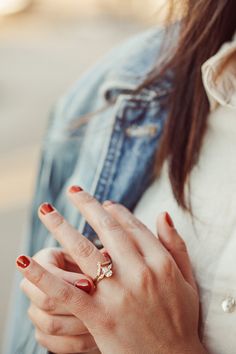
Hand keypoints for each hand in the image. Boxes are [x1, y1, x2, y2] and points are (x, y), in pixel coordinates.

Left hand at [16, 188, 206, 353]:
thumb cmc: (180, 318)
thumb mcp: (187, 279)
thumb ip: (176, 245)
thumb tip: (162, 213)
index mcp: (160, 262)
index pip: (132, 226)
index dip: (116, 211)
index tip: (103, 202)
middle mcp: (138, 273)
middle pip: (106, 230)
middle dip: (86, 206)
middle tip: (72, 191)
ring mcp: (117, 294)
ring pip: (83, 252)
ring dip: (61, 228)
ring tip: (46, 210)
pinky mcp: (99, 315)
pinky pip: (65, 292)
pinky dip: (43, 276)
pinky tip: (24, 262)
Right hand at [20, 247, 98, 352]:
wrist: (90, 284)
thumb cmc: (92, 265)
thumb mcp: (91, 258)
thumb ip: (93, 259)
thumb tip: (100, 266)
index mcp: (43, 260)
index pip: (49, 273)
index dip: (71, 281)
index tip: (91, 285)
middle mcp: (33, 286)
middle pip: (46, 301)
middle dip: (75, 305)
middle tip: (98, 306)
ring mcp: (35, 311)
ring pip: (51, 324)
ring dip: (78, 324)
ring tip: (101, 322)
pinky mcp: (42, 333)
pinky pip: (55, 343)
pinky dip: (76, 342)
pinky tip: (96, 338)